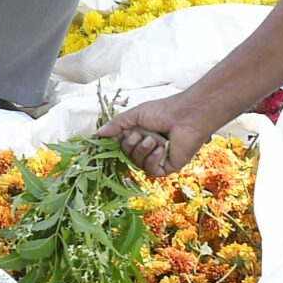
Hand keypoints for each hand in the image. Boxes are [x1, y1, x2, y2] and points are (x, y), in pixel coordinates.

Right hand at [101, 91, 224, 176]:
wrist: (186, 116)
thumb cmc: (163, 111)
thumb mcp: (135, 115)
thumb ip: (116, 125)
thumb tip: (97, 134)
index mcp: (139, 135)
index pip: (121, 146)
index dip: (117, 143)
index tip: (115, 137)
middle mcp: (147, 148)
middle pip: (127, 156)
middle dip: (131, 145)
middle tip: (140, 134)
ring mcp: (157, 158)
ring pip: (138, 163)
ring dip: (143, 151)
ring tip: (153, 139)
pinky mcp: (167, 167)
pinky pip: (151, 170)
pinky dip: (153, 160)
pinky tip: (161, 149)